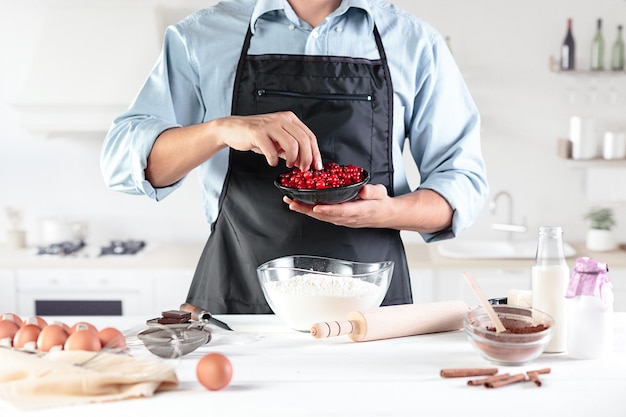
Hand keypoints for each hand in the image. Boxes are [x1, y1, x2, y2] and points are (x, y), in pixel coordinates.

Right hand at [214, 112, 321, 170]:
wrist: (233, 129)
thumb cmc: (256, 135)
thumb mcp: (277, 140)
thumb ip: (291, 150)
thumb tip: (304, 162)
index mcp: (289, 119)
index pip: (309, 136)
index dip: (315, 153)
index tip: (316, 166)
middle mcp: (282, 119)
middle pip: (304, 140)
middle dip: (307, 158)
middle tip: (303, 169)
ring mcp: (270, 125)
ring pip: (292, 144)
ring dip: (292, 159)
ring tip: (288, 165)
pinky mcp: (258, 132)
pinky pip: (272, 150)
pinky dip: (274, 160)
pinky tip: (272, 162)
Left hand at [284, 186, 453, 232]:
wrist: (384, 215)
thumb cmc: (381, 203)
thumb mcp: (381, 194)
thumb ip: (372, 191)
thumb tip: (363, 189)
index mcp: (359, 211)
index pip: (342, 211)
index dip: (329, 210)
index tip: (317, 207)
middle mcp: (347, 218)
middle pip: (325, 215)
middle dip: (307, 209)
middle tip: (292, 202)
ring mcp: (341, 220)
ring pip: (320, 217)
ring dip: (305, 210)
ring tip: (291, 203)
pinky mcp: (337, 219)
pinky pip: (321, 216)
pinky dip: (309, 211)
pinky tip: (300, 206)